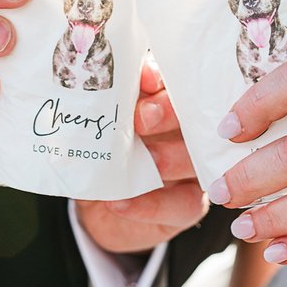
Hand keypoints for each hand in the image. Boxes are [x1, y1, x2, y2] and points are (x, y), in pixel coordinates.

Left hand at [76, 62, 210, 253]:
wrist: (97, 208)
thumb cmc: (99, 159)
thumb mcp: (93, 134)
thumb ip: (99, 113)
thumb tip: (89, 96)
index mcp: (165, 104)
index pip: (173, 82)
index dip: (163, 77)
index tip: (145, 79)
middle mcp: (186, 133)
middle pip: (195, 116)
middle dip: (170, 112)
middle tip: (142, 117)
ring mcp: (193, 169)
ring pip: (197, 160)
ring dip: (169, 158)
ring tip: (142, 161)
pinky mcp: (191, 204)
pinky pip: (184, 204)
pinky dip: (152, 205)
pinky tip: (120, 203)